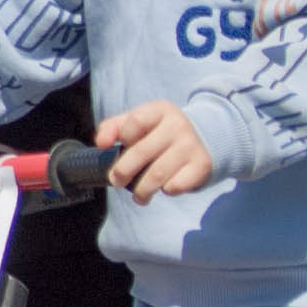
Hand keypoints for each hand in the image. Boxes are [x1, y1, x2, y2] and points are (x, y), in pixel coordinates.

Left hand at [96, 100, 212, 201]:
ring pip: (157, 175)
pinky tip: (164, 187)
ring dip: (142, 191)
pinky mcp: (201, 165)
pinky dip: (166, 190)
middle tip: (117, 181)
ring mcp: (191, 145)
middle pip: (141, 152)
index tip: (121, 146)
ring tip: (139, 196)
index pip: (135, 122)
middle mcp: (178, 125)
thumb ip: (113, 128)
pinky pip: (176, 185)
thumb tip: (100, 144)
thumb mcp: (138, 122)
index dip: (123, 137)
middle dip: (122, 172)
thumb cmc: (160, 133)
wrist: (205, 138)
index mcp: (160, 110)